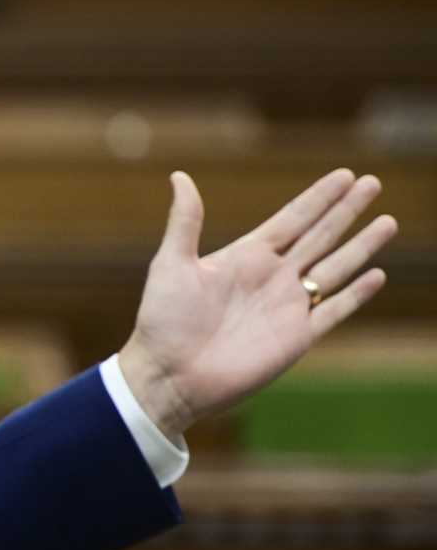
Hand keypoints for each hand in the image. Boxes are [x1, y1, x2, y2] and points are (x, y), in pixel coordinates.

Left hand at [119, 169, 397, 438]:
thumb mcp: (172, 264)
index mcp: (245, 257)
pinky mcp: (296, 338)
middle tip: (374, 182)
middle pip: (319, 236)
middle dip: (346, 211)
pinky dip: (356, 294)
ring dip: (360, 246)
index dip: (318, 198)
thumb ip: (185, 222)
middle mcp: (271, 278)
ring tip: (387, 221)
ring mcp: (287, 307)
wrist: (169, 375)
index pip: (292, 219)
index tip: (345, 175)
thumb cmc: (163, 320)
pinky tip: (377, 275)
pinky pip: (334, 311)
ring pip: (334, 269)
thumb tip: (180, 176)